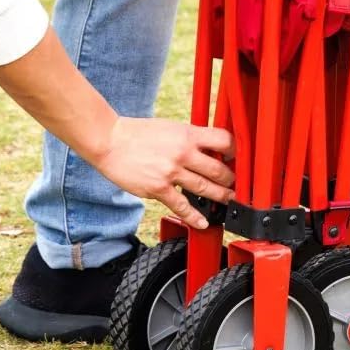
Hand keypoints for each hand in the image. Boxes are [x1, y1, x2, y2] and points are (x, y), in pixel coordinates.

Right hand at [94, 118, 235, 228]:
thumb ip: (189, 137)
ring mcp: (171, 172)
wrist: (110, 141)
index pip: (223, 140)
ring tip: (229, 201)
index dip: (235, 151)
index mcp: (188, 134)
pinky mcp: (158, 188)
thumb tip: (208, 147)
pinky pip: (181, 205)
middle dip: (231, 178)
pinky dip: (194, 216)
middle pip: (218, 168)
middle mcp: (183, 152)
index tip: (239, 158)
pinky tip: (202, 222)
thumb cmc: (138, 133)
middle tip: (238, 184)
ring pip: (204, 188)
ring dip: (220, 196)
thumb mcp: (170, 127)